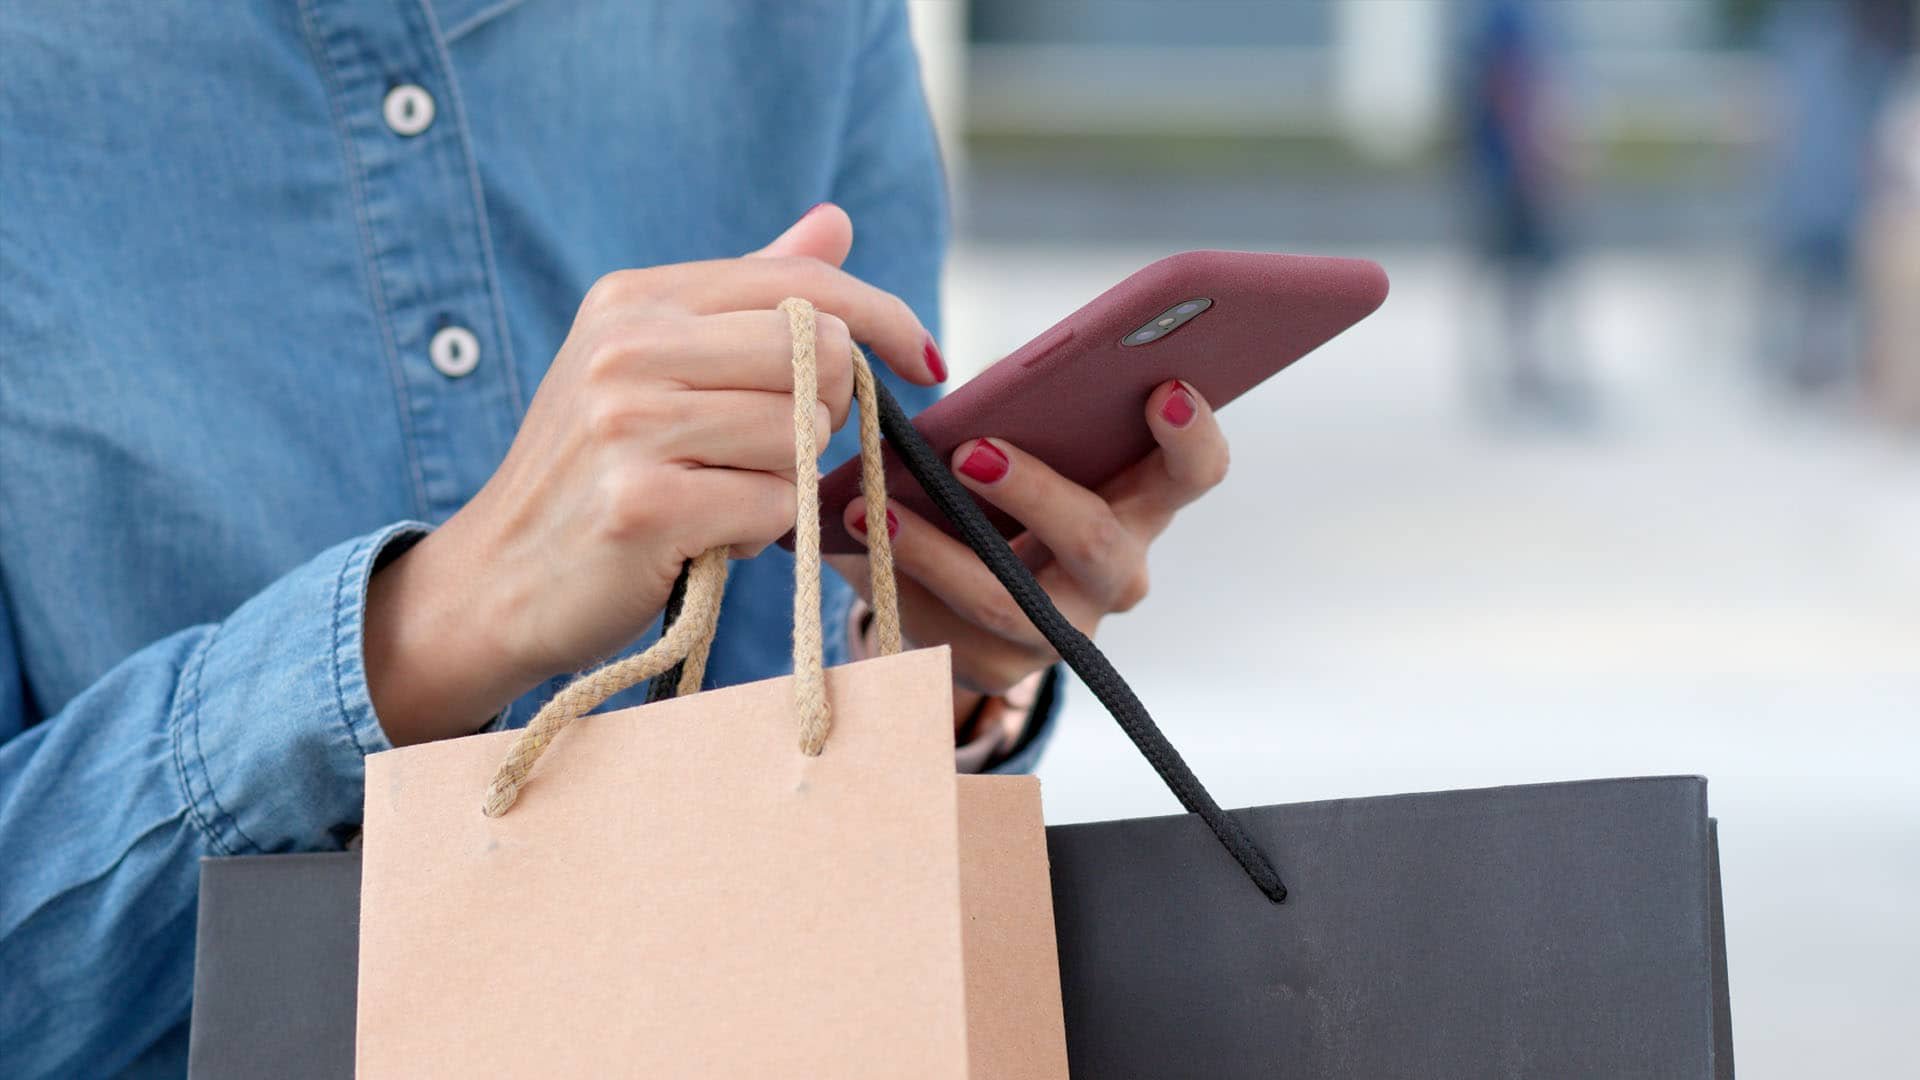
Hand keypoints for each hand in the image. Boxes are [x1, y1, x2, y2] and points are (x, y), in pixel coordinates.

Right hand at [363, 205, 943, 744]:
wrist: (497, 579)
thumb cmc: (598, 472)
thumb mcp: (656, 364)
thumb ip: (750, 298)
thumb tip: (837, 224)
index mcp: (635, 299)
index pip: (801, 284)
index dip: (885, 318)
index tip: (925, 360)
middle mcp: (627, 347)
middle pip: (817, 355)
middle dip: (828, 413)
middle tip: (780, 452)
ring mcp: (629, 425)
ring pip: (800, 435)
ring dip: (786, 481)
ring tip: (724, 495)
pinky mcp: (642, 505)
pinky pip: (774, 507)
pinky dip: (760, 531)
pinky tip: (707, 537)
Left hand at [831, 380, 1228, 715]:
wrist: (963, 582)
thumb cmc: (1003, 482)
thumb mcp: (1022, 436)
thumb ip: (1020, 402)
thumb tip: (978, 370)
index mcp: (1142, 501)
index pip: (1195, 472)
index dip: (1192, 436)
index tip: (1163, 388)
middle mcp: (1118, 572)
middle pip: (1097, 541)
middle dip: (1033, 494)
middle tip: (970, 451)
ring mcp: (1065, 630)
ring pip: (1010, 604)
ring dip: (937, 555)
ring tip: (875, 511)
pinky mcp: (1002, 668)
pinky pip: (947, 633)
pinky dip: (893, 585)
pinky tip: (848, 545)